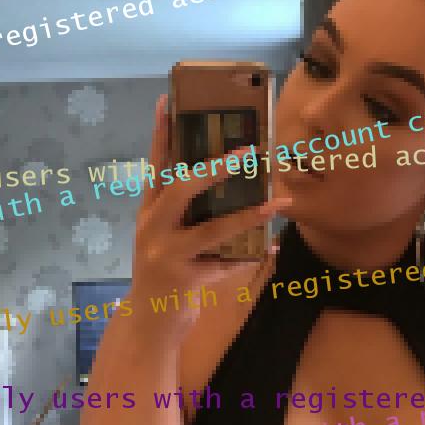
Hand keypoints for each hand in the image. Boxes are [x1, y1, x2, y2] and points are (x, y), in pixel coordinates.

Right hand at [131, 94, 289, 328]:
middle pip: (180, 190)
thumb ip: (186, 216)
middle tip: (247, 153)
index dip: (161, 135)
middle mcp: (152, 230)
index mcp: (148, 214)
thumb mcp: (166, 240)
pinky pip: (224, 265)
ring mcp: (166, 256)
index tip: (167, 100)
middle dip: (214, 170)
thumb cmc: (164, 276)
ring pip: (211, 230)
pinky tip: (272, 249)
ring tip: (275, 204)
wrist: (148, 324)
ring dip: (247, 217)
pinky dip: (250, 258)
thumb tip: (229, 188)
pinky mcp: (184, 280)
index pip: (155, 167)